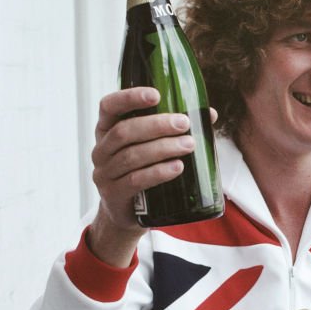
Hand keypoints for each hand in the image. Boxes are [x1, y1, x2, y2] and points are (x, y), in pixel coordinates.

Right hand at [87, 87, 216, 264]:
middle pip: (125, 131)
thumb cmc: (142, 173)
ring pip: (132, 156)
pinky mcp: (113, 195)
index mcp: (106, 130)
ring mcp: (104, 173)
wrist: (127, 214)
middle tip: (185, 124)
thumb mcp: (151, 149)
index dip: (129, 98)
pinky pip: (135, 181)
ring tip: (189, 145)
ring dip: (163, 148)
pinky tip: (177, 168)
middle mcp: (101, 149)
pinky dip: (158, 173)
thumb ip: (173, 130)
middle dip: (157, 125)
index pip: (109, 106)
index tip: (156, 95)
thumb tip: (210, 114)